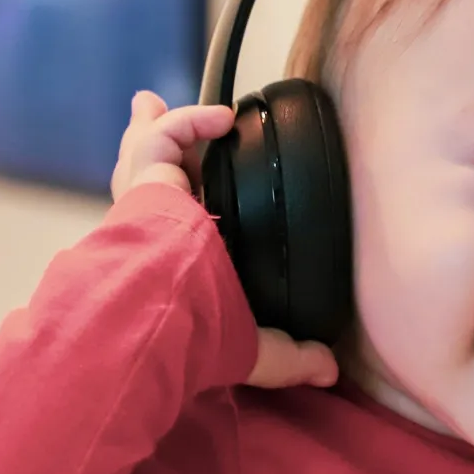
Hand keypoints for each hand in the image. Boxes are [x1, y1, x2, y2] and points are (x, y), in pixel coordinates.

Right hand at [113, 91, 339, 389]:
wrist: (165, 319)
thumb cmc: (198, 336)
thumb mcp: (255, 346)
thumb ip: (292, 354)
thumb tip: (329, 371)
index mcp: (174, 266)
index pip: (173, 231)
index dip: (182, 211)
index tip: (189, 199)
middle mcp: (153, 233)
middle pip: (147, 182)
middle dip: (147, 151)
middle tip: (144, 120)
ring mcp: (144, 205)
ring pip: (146, 155)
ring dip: (159, 125)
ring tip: (152, 103)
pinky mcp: (146, 182)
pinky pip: (166, 138)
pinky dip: (191, 121)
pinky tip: (222, 116)